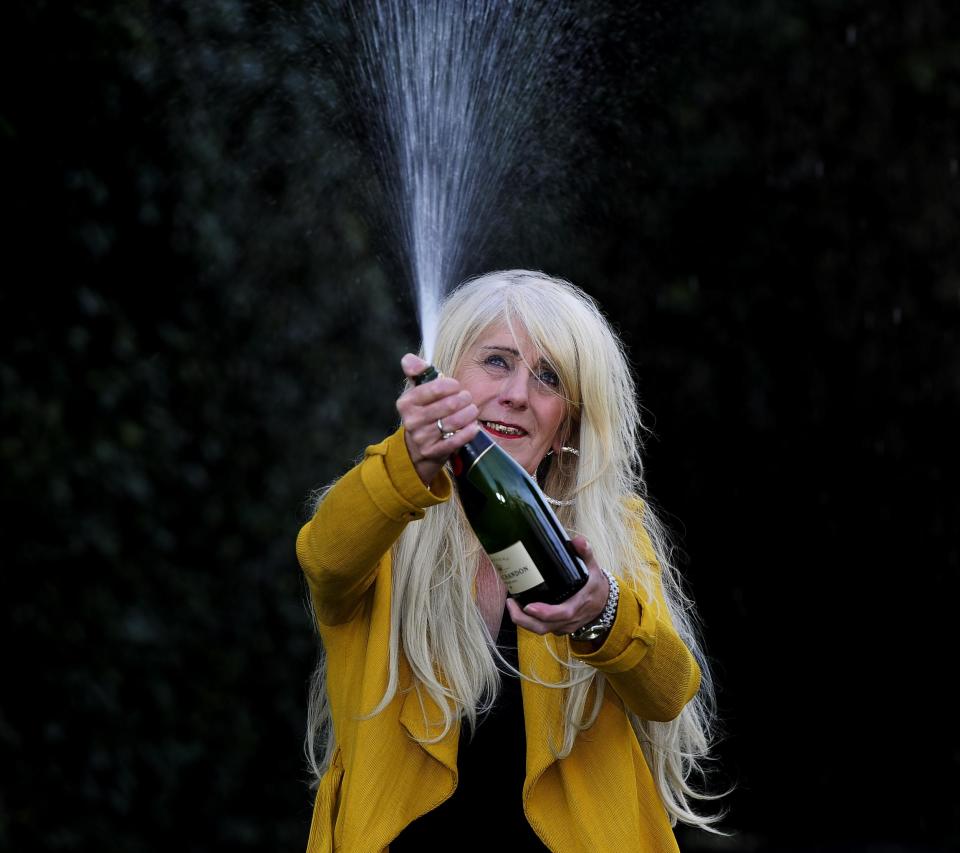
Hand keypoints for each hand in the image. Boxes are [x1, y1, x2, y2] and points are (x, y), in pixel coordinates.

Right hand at [397, 353, 480, 486]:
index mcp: (406, 403)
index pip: (433, 389)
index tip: (456, 386)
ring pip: (453, 422)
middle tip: (467, 398)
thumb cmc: (423, 413)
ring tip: (472, 410)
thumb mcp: (417, 393)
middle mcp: (411, 420)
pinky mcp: (433, 452)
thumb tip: (408, 358)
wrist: (415, 450)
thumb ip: (417, 373)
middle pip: (448, 405)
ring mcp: (422, 438)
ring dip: (469, 414)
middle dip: (463, 399)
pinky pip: (455, 441)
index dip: (450, 385)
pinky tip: (474, 426)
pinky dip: (468, 432)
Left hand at [506, 536, 610, 636]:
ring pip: (540, 630)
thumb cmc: (596, 586)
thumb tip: (578, 540)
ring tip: (511, 604)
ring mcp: (564, 626)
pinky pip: (542, 629)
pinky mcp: (559, 628)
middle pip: (543, 627)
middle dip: (524, 619)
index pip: (561, 613)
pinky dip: (530, 622)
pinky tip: (521, 608)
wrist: (605, 603)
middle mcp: (570, 620)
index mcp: (578, 605)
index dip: (544, 613)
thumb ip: (586, 553)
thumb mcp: (594, 568)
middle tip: (510, 603)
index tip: (528, 606)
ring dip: (523, 621)